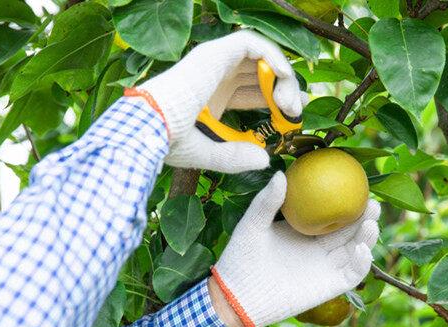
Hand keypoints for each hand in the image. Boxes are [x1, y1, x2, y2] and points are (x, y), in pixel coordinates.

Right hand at [139, 30, 304, 172]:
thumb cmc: (167, 142)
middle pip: (259, 74)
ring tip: (290, 103)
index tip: (291, 117)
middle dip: (283, 89)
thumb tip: (265, 161)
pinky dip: (272, 56)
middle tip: (297, 109)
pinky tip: (282, 79)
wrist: (150, 128)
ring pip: (260, 58)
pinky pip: (252, 43)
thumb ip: (236, 158)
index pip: (250, 92)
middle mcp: (213, 75)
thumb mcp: (209, 154)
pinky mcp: (215, 51)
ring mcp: (214, 61)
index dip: (273, 102)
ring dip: (281, 77)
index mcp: (210, 96)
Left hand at [211, 173, 380, 326]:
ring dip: (368, 237)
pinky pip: (352, 274)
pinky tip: (361, 248)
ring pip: (356, 249)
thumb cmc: (240, 258)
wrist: (237, 296)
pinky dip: (362, 263)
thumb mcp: (252, 224)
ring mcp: (325, 267)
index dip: (346, 201)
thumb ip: (267, 200)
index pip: (331, 212)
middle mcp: (318, 248)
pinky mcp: (329, 287)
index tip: (356, 186)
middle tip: (372, 203)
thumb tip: (281, 174)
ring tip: (370, 223)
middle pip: (350, 230)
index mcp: (304, 230)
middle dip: (365, 217)